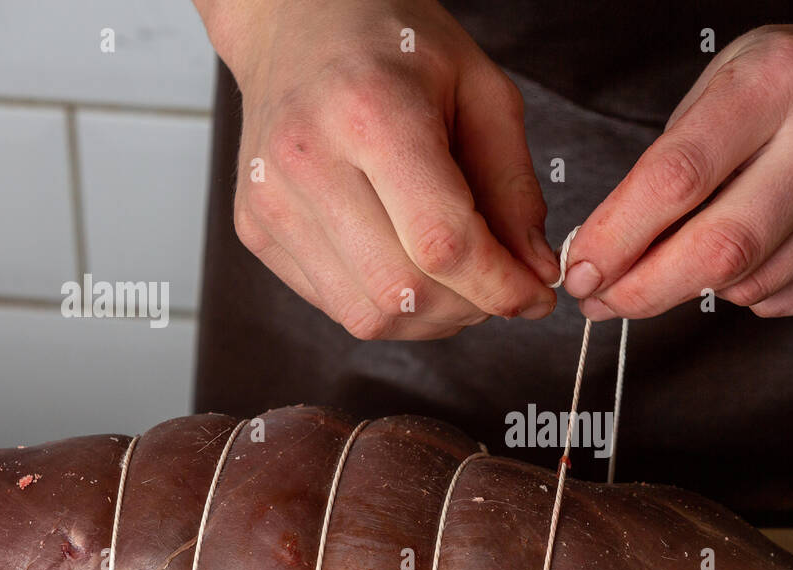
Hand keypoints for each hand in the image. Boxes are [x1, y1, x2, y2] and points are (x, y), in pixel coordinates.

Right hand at [197, 0, 557, 339]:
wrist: (298, 19)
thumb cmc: (394, 46)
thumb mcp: (482, 91)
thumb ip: (514, 187)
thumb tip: (534, 272)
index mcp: (369, 112)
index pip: (442, 242)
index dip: (500, 286)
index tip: (536, 294)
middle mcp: (307, 161)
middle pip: (405, 290)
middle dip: (472, 306)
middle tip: (502, 283)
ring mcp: (272, 201)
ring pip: (370, 314)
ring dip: (433, 316)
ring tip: (458, 278)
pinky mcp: (256, 229)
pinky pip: (339, 305)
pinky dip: (391, 305)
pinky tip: (410, 265)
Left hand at [561, 20, 792, 320]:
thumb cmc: (785, 89)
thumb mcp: (719, 89)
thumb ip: (663, 170)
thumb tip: (602, 261)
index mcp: (780, 79)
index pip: (679, 176)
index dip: (618, 236)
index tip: (580, 271)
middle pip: (722, 247)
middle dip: (646, 288)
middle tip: (602, 303)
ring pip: (749, 285)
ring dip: (698, 287)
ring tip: (690, 256)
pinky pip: (783, 301)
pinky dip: (747, 293)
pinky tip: (754, 254)